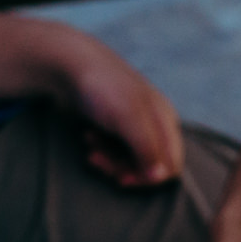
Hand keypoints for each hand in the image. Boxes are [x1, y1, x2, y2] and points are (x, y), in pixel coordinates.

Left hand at [57, 33, 182, 186]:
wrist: (69, 64)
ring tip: (90, 147)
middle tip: (97, 161)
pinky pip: (113, 150)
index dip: (149, 178)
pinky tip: (87, 138)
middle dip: (122, 168)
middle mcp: (153, 124)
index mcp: (164, 120)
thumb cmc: (102, 88)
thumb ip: (146, 148)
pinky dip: (100, 149)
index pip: (171, 165)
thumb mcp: (127, 118)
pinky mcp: (113, 124)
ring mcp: (133, 124)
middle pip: (147, 166)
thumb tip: (159, 177)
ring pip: (128, 160)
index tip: (123, 178)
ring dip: (108, 160)